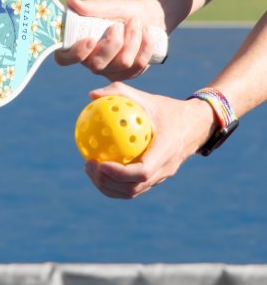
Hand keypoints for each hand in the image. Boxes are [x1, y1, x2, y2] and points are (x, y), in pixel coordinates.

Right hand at [55, 0, 164, 80]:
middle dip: (113, 43)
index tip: (90, 39)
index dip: (75, 54)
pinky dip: (145, 45)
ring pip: (122, 63)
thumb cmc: (120, 11)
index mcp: (77, 46)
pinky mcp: (128, 74)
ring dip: (132, 39)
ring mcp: (109, 71)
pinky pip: (138, 65)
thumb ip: (91, 7)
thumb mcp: (108, 6)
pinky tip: (146, 31)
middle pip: (97, 65)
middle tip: (118, 25)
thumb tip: (71, 2)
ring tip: (135, 22)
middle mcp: (91, 62)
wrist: (146, 16)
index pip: (64, 59)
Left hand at [83, 82, 217, 198]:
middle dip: (107, 182)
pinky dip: (114, 183)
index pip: (142, 171)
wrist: (196, 125)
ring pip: (132, 192)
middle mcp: (165, 169)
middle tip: (88, 165)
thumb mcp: (147, 98)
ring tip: (89, 169)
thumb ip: (120, 93)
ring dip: (108, 186)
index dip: (119, 173)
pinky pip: (133, 187)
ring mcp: (161, 177)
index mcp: (166, 151)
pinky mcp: (156, 179)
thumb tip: (91, 95)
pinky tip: (98, 168)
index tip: (99, 163)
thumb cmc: (168, 109)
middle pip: (133, 188)